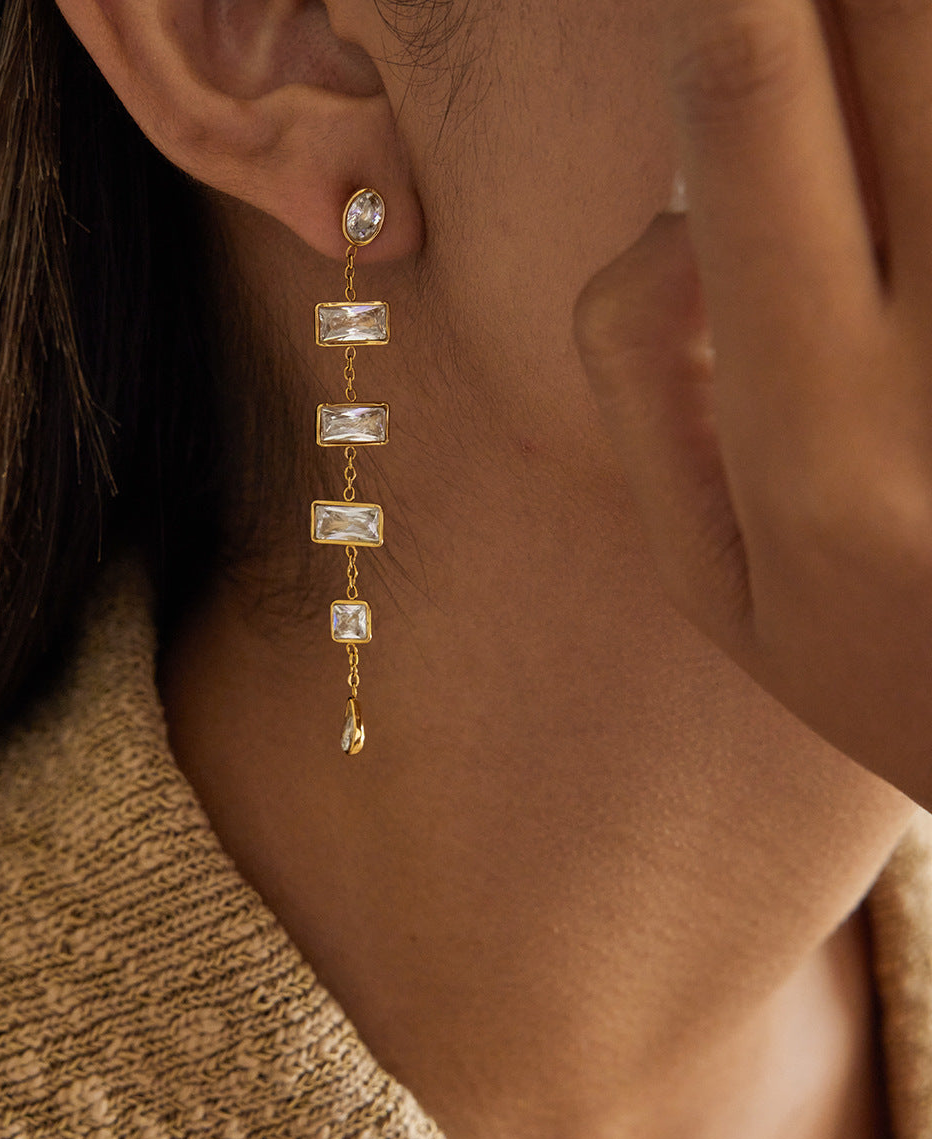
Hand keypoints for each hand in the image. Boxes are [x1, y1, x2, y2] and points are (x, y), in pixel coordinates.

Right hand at [574, 0, 931, 807]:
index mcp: (816, 442)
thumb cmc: (879, 664)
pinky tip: (900, 186)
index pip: (750, 112)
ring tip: (860, 147)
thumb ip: (644, 379)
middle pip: (903, 34)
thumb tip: (673, 204)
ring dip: (899, 63)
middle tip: (789, 39)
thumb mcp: (705, 574)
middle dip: (830, 0)